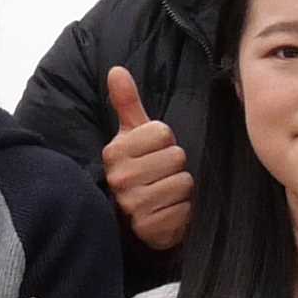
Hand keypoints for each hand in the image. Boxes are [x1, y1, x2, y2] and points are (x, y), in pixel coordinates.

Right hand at [99, 65, 193, 257]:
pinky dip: (183, 212)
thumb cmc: (140, 168)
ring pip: (182, 183)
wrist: (137, 218)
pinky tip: (169, 211)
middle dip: (176, 166)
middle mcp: (120, 178)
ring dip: (181, 190)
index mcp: (115, 151)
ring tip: (167, 193)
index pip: (162, 132)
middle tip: (162, 175)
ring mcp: (132, 205)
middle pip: (175, 157)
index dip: (166, 142)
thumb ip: (127, 103)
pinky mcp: (148, 228)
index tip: (155, 152)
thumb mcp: (133, 135)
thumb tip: (116, 70)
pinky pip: (183, 211)